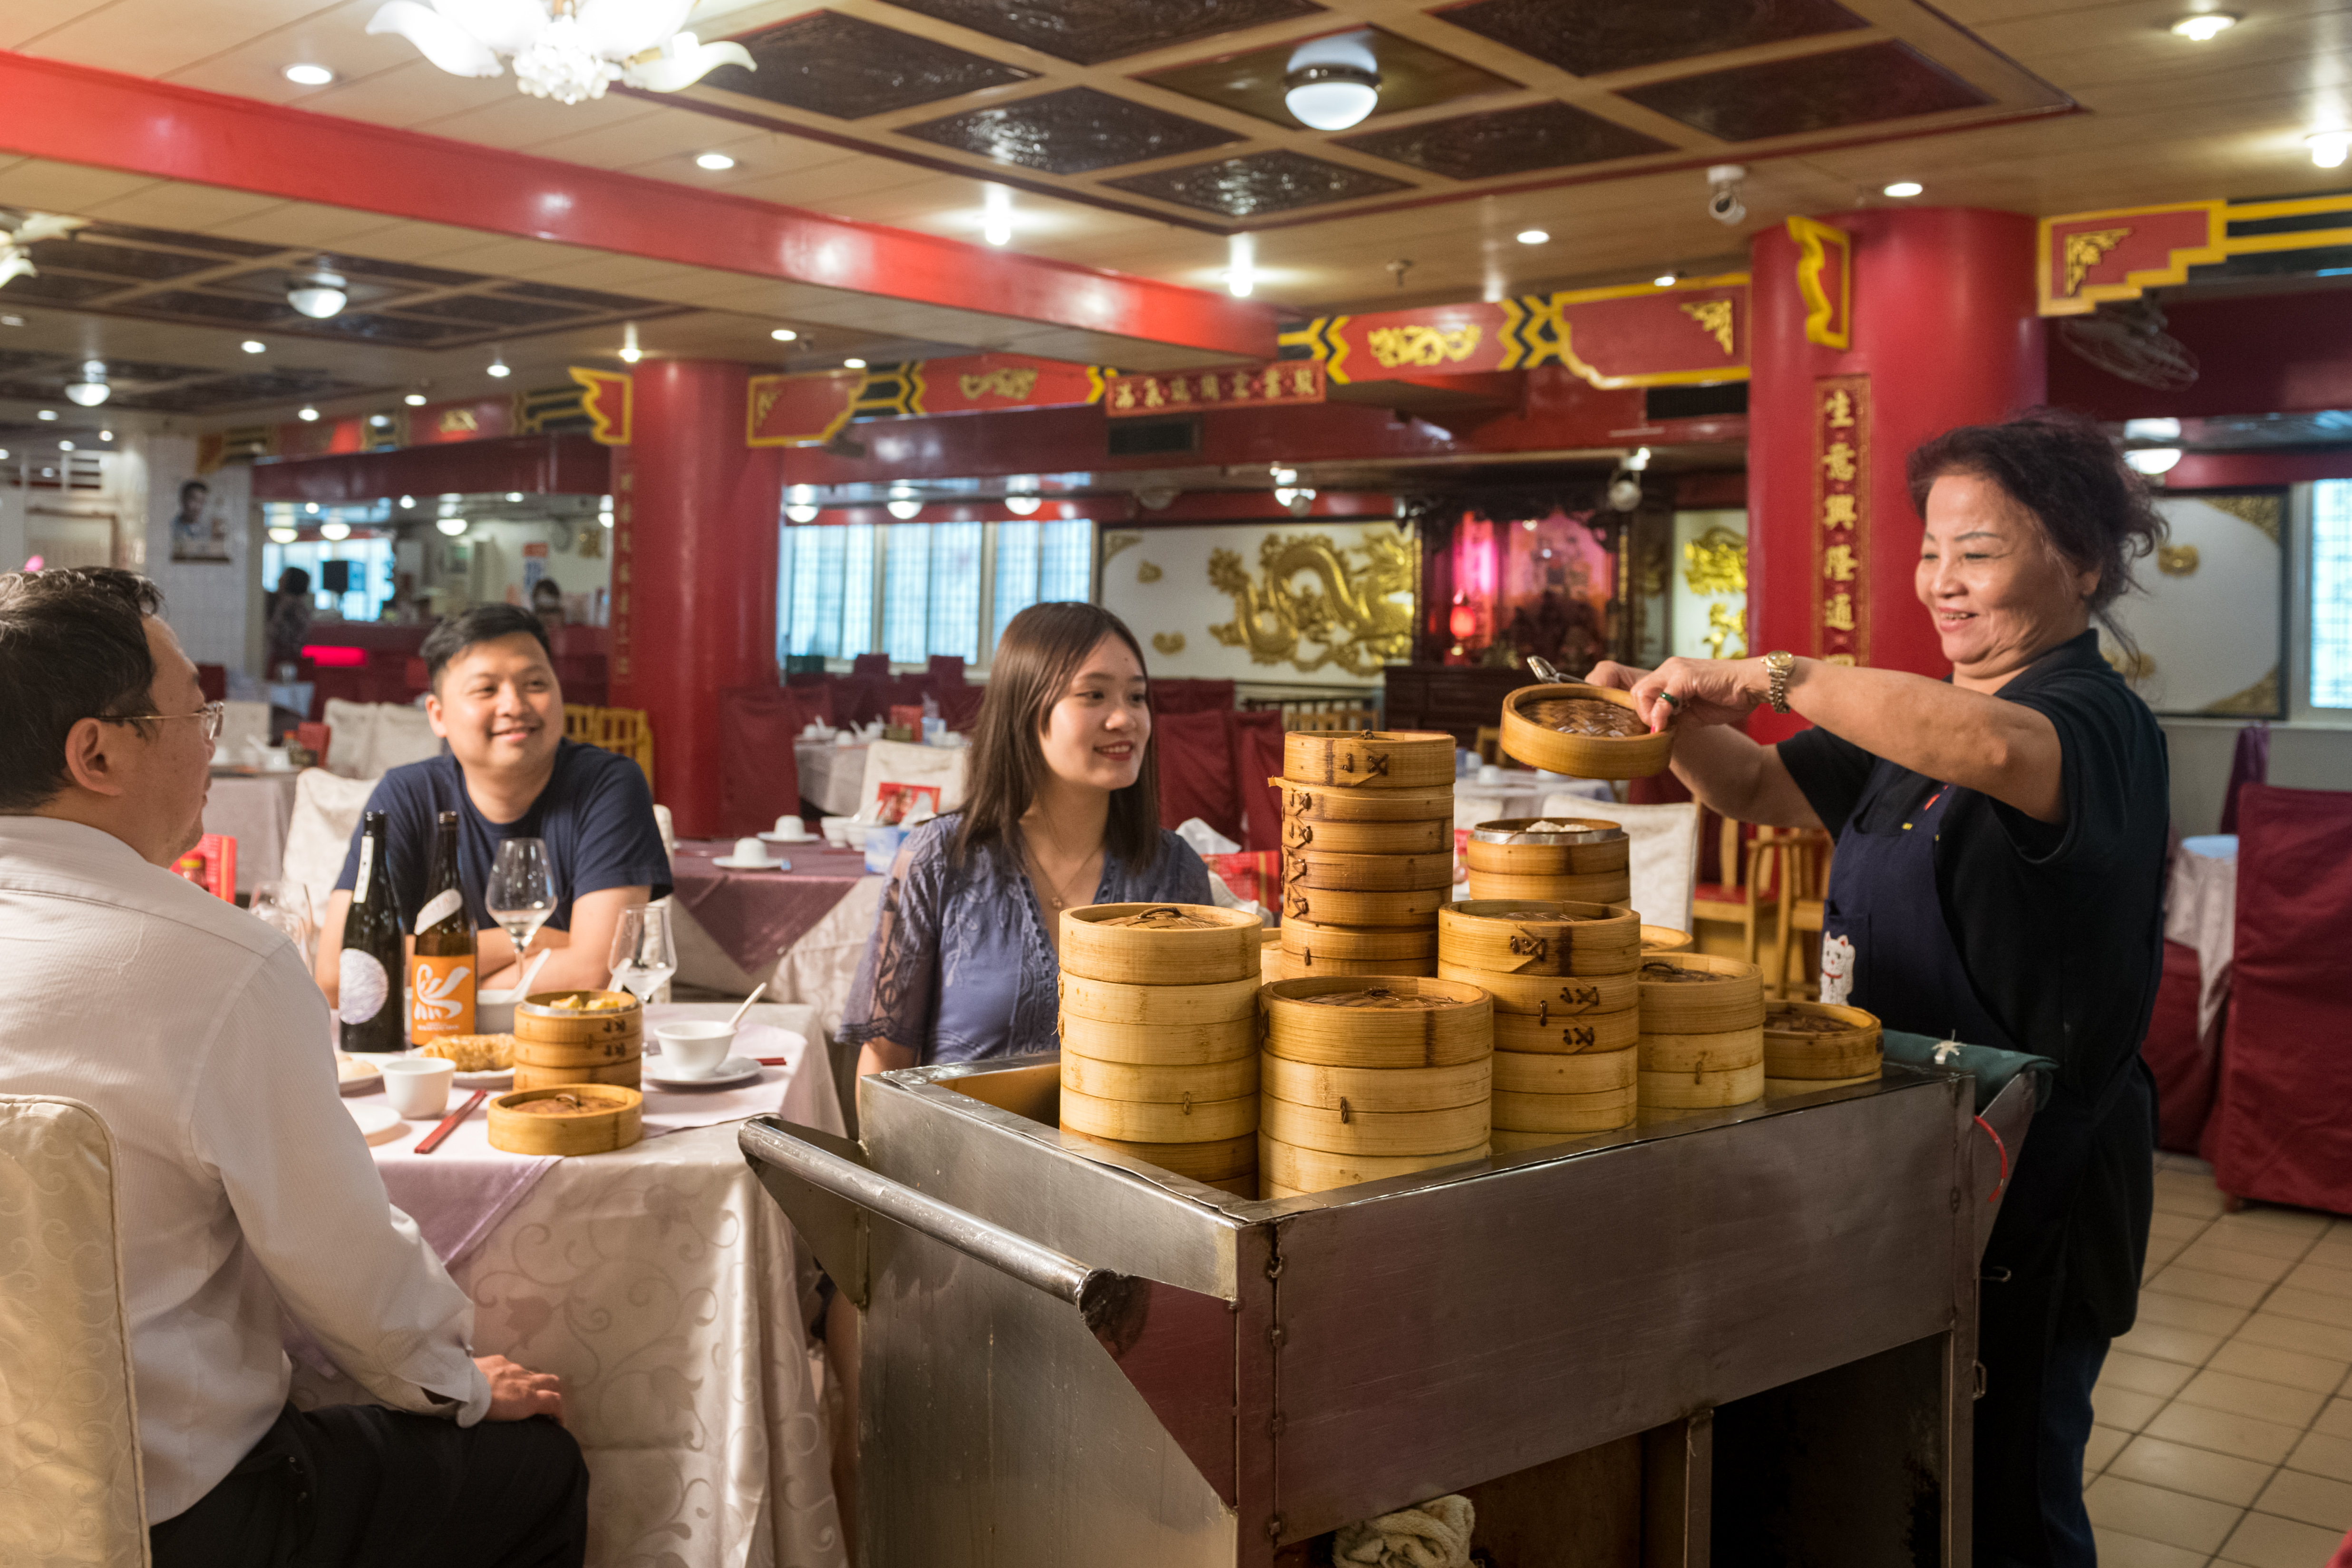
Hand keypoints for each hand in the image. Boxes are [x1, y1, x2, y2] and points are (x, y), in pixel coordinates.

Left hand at [477, 1354, 564, 1425]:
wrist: (460, 1386)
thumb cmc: (479, 1409)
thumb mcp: (505, 1420)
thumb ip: (522, 1412)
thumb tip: (528, 1414)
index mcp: (529, 1398)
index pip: (555, 1401)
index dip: (560, 1412)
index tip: (558, 1422)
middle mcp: (526, 1380)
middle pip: (552, 1382)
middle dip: (554, 1392)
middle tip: (548, 1404)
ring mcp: (513, 1368)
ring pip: (531, 1374)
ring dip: (531, 1384)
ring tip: (518, 1394)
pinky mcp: (499, 1360)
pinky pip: (512, 1367)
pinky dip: (512, 1376)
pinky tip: (499, 1381)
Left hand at [1625, 656, 1767, 732]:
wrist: (1751, 686)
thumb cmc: (1727, 699)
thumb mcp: (1694, 715)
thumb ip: (1675, 720)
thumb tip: (1658, 731)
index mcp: (1670, 676)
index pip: (1642, 694)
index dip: (1644, 714)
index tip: (1656, 730)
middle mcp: (1669, 669)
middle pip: (1636, 692)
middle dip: (1642, 714)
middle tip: (1657, 729)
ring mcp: (1676, 670)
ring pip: (1642, 691)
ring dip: (1648, 714)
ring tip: (1662, 727)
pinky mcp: (1685, 676)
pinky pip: (1663, 696)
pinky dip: (1660, 713)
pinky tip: (1666, 725)